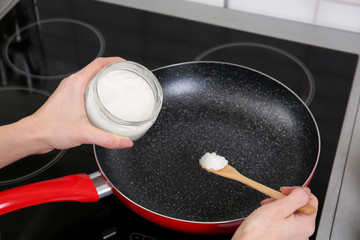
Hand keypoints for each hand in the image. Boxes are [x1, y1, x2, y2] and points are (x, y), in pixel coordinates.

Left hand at [0, 57, 132, 167]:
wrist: (34, 135)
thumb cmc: (50, 129)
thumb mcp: (84, 133)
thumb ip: (108, 139)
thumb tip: (125, 142)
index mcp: (76, 84)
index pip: (99, 63)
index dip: (115, 61)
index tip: (127, 64)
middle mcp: (72, 84)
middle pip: (97, 69)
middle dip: (113, 70)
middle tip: (126, 76)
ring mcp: (70, 91)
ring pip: (91, 78)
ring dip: (105, 80)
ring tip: (119, 88)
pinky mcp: (69, 99)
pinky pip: (87, 88)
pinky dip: (98, 90)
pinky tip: (105, 102)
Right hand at [231, 186, 317, 239]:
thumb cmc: (259, 231)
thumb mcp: (279, 207)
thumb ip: (297, 196)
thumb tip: (305, 190)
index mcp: (306, 224)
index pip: (310, 199)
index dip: (295, 191)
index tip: (283, 191)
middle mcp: (303, 232)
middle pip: (299, 206)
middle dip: (284, 199)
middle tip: (271, 201)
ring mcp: (294, 236)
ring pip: (291, 213)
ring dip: (278, 207)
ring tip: (266, 209)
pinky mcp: (285, 237)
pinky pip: (284, 222)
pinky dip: (276, 216)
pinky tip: (267, 217)